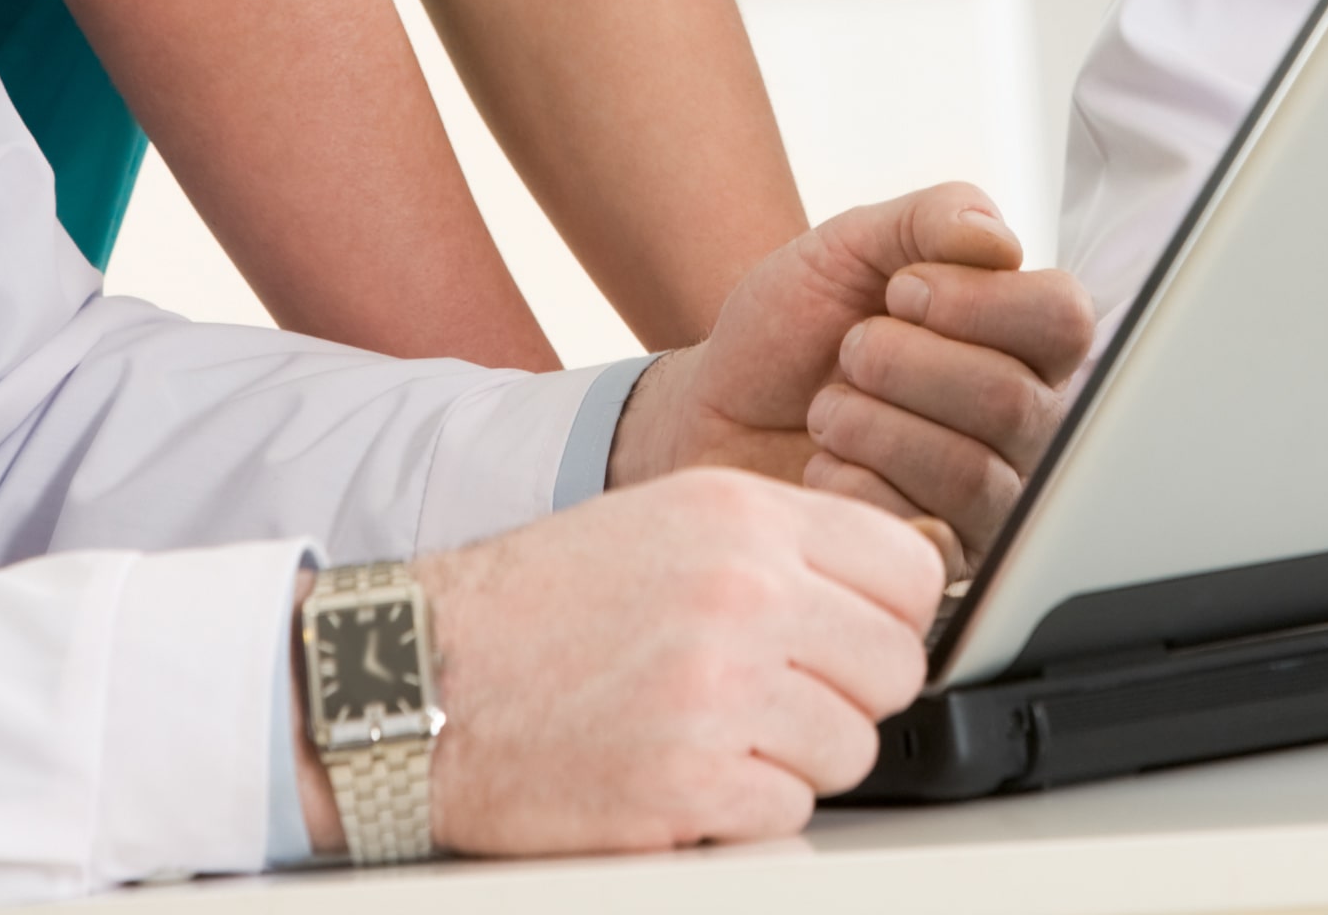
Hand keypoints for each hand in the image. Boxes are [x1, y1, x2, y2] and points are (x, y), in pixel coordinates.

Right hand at [403, 470, 942, 853]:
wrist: (417, 677)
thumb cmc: (533, 607)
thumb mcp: (665, 523)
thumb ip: (778, 547)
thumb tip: (890, 595)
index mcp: (742, 515)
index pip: (910, 571)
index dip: (889, 617)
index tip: (851, 639)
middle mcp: (742, 592)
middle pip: (896, 669)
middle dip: (846, 696)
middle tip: (776, 700)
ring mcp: (718, 690)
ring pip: (850, 749)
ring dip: (794, 757)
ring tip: (711, 733)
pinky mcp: (688, 783)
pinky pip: (787, 812)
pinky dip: (742, 809)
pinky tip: (678, 773)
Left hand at [611, 181, 1093, 568]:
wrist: (717, 410)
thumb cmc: (792, 330)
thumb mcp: (849, 245)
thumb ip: (931, 219)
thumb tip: (999, 242)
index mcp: (1019, 337)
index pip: (1064, 319)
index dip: (976, 301)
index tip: (900, 291)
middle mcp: (1024, 421)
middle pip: (1012, 399)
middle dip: (898, 363)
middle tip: (849, 353)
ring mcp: (989, 498)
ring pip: (970, 473)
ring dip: (868, 426)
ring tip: (829, 410)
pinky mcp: (943, 562)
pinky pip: (923, 535)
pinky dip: (851, 488)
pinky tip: (827, 468)